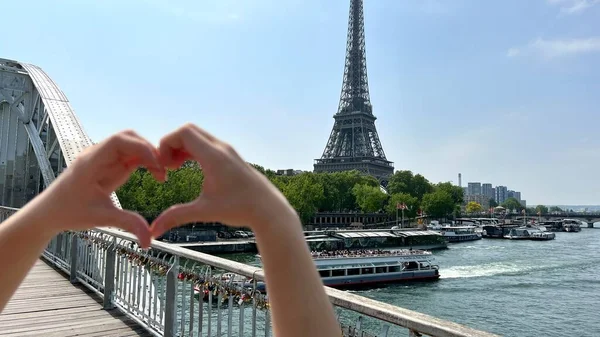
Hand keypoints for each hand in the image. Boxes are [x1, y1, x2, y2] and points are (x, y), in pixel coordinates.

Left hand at [35, 130, 164, 247]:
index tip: (157, 164)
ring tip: (161, 174)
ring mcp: (104, 158)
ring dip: (149, 155)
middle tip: (164, 169)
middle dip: (149, 149)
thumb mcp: (100, 218)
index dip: (141, 147)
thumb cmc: (69, 212)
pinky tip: (155, 174)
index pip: (119, 141)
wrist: (50, 212)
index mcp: (91, 161)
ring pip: (132, 145)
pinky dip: (145, 161)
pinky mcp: (109, 164)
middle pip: (128, 138)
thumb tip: (149, 240)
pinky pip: (130, 156)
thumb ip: (127, 224)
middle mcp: (98, 154)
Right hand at [150, 123, 292, 237]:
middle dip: (172, 144)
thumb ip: (177, 217)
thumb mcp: (205, 211)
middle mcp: (221, 148)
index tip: (162, 165)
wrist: (268, 209)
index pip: (184, 132)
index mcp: (214, 156)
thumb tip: (153, 231)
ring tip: (174, 168)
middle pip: (189, 130)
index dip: (166, 143)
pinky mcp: (230, 156)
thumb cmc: (240, 209)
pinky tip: (188, 168)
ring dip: (182, 147)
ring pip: (198, 136)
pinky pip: (206, 144)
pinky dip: (193, 150)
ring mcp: (227, 151)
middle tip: (166, 166)